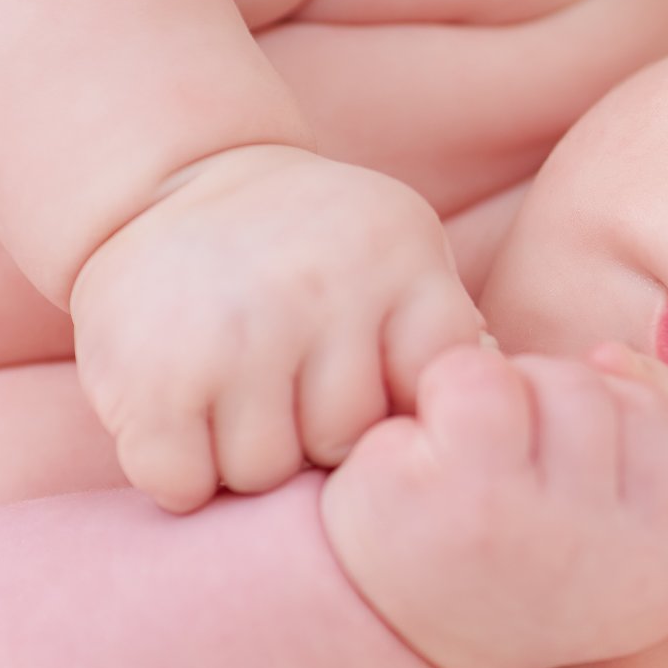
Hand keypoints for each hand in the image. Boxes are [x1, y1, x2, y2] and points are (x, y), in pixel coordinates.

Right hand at [68, 143, 487, 511]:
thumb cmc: (315, 247)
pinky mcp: (153, 377)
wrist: (174, 184)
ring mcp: (235, 335)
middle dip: (320, 440)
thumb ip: (449, 328)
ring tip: (238, 405)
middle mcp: (322, 293)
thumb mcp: (400, 253)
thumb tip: (514, 399)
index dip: (407, 411)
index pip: (438, 388)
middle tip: (291, 400)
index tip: (373, 393)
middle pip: (347, 442)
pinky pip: (184, 483)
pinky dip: (180, 475)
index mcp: (399, 263)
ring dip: (247, 461)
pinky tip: (182, 425)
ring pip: (264, 471)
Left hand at [317, 342, 667, 667]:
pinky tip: (428, 445)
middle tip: (518, 481)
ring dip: (511, 397)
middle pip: (633, 405)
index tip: (588, 497)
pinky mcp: (468, 497)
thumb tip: (611, 358)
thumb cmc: (514, 552)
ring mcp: (548, 530)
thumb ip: (652, 433)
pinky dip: (447, 388)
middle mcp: (625, 562)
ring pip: (565, 382)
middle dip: (570, 415)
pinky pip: (483, 376)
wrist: (380, 626)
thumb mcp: (612, 519)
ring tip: (473, 462)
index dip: (651, 449)